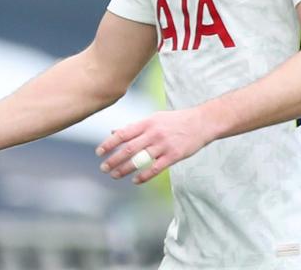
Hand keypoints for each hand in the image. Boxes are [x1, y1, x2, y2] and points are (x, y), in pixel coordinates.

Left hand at [95, 107, 210, 183]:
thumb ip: (134, 127)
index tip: (99, 152)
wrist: (201, 122)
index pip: (123, 134)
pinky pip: (155, 168)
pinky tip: (135, 181)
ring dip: (125, 169)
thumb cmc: (175, 120)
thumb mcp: (154, 118)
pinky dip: (144, 176)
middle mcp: (153, 133)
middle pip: (129, 148)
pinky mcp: (174, 156)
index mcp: (146, 123)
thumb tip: (114, 132)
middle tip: (103, 168)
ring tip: (114, 175)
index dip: (109, 143)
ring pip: (140, 159)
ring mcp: (163, 145)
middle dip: (113, 159)